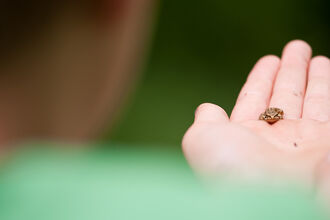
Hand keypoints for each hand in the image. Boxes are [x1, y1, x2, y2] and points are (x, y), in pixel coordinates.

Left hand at [182, 40, 329, 185]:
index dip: (262, 78)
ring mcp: (305, 141)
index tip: (269, 60)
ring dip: (314, 76)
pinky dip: (329, 88)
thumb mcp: (202, 140)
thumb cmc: (233, 169)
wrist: (275, 201)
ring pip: (312, 99)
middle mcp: (276, 138)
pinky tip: (327, 67)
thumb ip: (206, 122)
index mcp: (246, 135)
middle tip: (297, 48)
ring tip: (314, 55)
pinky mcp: (328, 143)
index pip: (256, 98)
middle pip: (286, 95)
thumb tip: (208, 109)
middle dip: (290, 71)